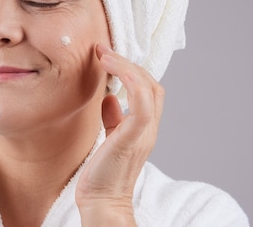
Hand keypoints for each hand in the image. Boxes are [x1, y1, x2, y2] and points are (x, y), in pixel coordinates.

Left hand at [76, 43, 164, 225]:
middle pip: (152, 84)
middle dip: (128, 62)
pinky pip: (142, 102)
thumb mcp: (108, 139)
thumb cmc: (102, 174)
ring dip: (126, 65)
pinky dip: (129, 79)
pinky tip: (110, 68)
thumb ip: (113, 119)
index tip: (106, 56)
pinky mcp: (134, 136)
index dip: (131, 69)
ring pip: (148, 87)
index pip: (148, 90)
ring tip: (103, 54)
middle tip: (103, 50)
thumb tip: (108, 97)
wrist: (101, 202)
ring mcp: (144, 132)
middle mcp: (148, 128)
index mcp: (143, 127)